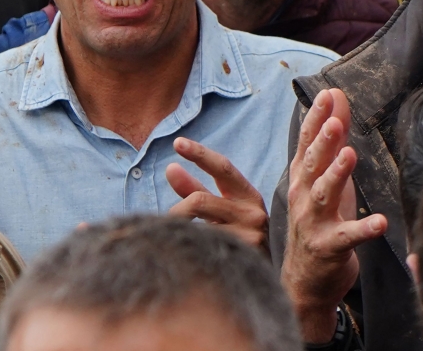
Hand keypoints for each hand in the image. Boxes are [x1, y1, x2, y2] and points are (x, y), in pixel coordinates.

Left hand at [166, 138, 269, 256]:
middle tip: (158, 222)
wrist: (263, 279)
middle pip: (201, 200)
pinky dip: (189, 249)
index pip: (223, 168)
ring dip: (179, 232)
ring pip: (199, 226)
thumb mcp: (219, 211)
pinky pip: (204, 248)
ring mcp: (250, 236)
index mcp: (248, 196)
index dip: (200, 154)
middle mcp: (253, 212)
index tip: (178, 143)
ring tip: (170, 243)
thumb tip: (171, 168)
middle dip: (176, 209)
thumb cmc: (236, 237)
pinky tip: (184, 258)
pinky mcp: (243, 257)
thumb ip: (196, 190)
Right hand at [282, 89, 386, 343]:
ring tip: (350, 156)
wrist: (304, 280)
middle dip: (323, 142)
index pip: (307, 143)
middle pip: (313, 165)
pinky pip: (348, 236)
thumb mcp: (325, 177)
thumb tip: (336, 95)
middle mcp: (303, 197)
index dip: (316, 119)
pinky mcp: (329, 248)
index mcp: (303, 178)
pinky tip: (380, 222)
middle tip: (336, 122)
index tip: (327, 95)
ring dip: (336, 175)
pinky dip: (364, 229)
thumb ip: (332, 137)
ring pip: (323, 195)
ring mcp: (313, 223)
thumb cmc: (317, 221)